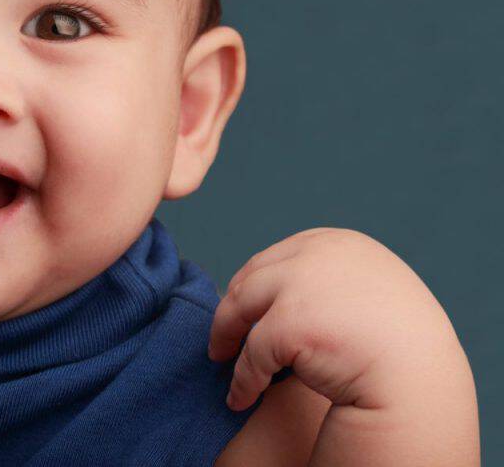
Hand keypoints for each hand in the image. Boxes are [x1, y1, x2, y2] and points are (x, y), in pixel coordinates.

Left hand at [206, 227, 459, 413]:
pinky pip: (251, 355)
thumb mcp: (372, 287)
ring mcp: (300, 286)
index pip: (275, 259)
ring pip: (240, 309)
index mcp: (335, 243)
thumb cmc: (402, 344)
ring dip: (225, 337)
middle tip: (221, 337)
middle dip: (231, 310)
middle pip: (251, 280)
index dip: (252, 286)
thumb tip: (286, 285)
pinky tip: (240, 397)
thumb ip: (332, 277)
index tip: (240, 307)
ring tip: (220, 359)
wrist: (421, 380)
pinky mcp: (289, 323)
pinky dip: (242, 378)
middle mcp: (314, 254)